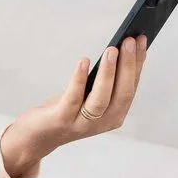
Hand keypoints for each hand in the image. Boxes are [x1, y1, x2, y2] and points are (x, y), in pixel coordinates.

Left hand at [0, 35, 146, 177]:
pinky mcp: (62, 120)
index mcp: (115, 114)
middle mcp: (103, 121)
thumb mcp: (88, 95)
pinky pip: (73, 99)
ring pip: (101, 99)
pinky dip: (79, 79)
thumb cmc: (65, 110)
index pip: (131, 87)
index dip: (138, 63)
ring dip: (108, 73)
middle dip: (128, 66)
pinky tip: (83, 62)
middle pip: (122, 94)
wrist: (37, 137)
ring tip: (111, 50)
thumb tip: (116, 49)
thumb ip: (103, 80)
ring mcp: (83, 124)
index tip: (141, 40)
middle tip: (129, 41)